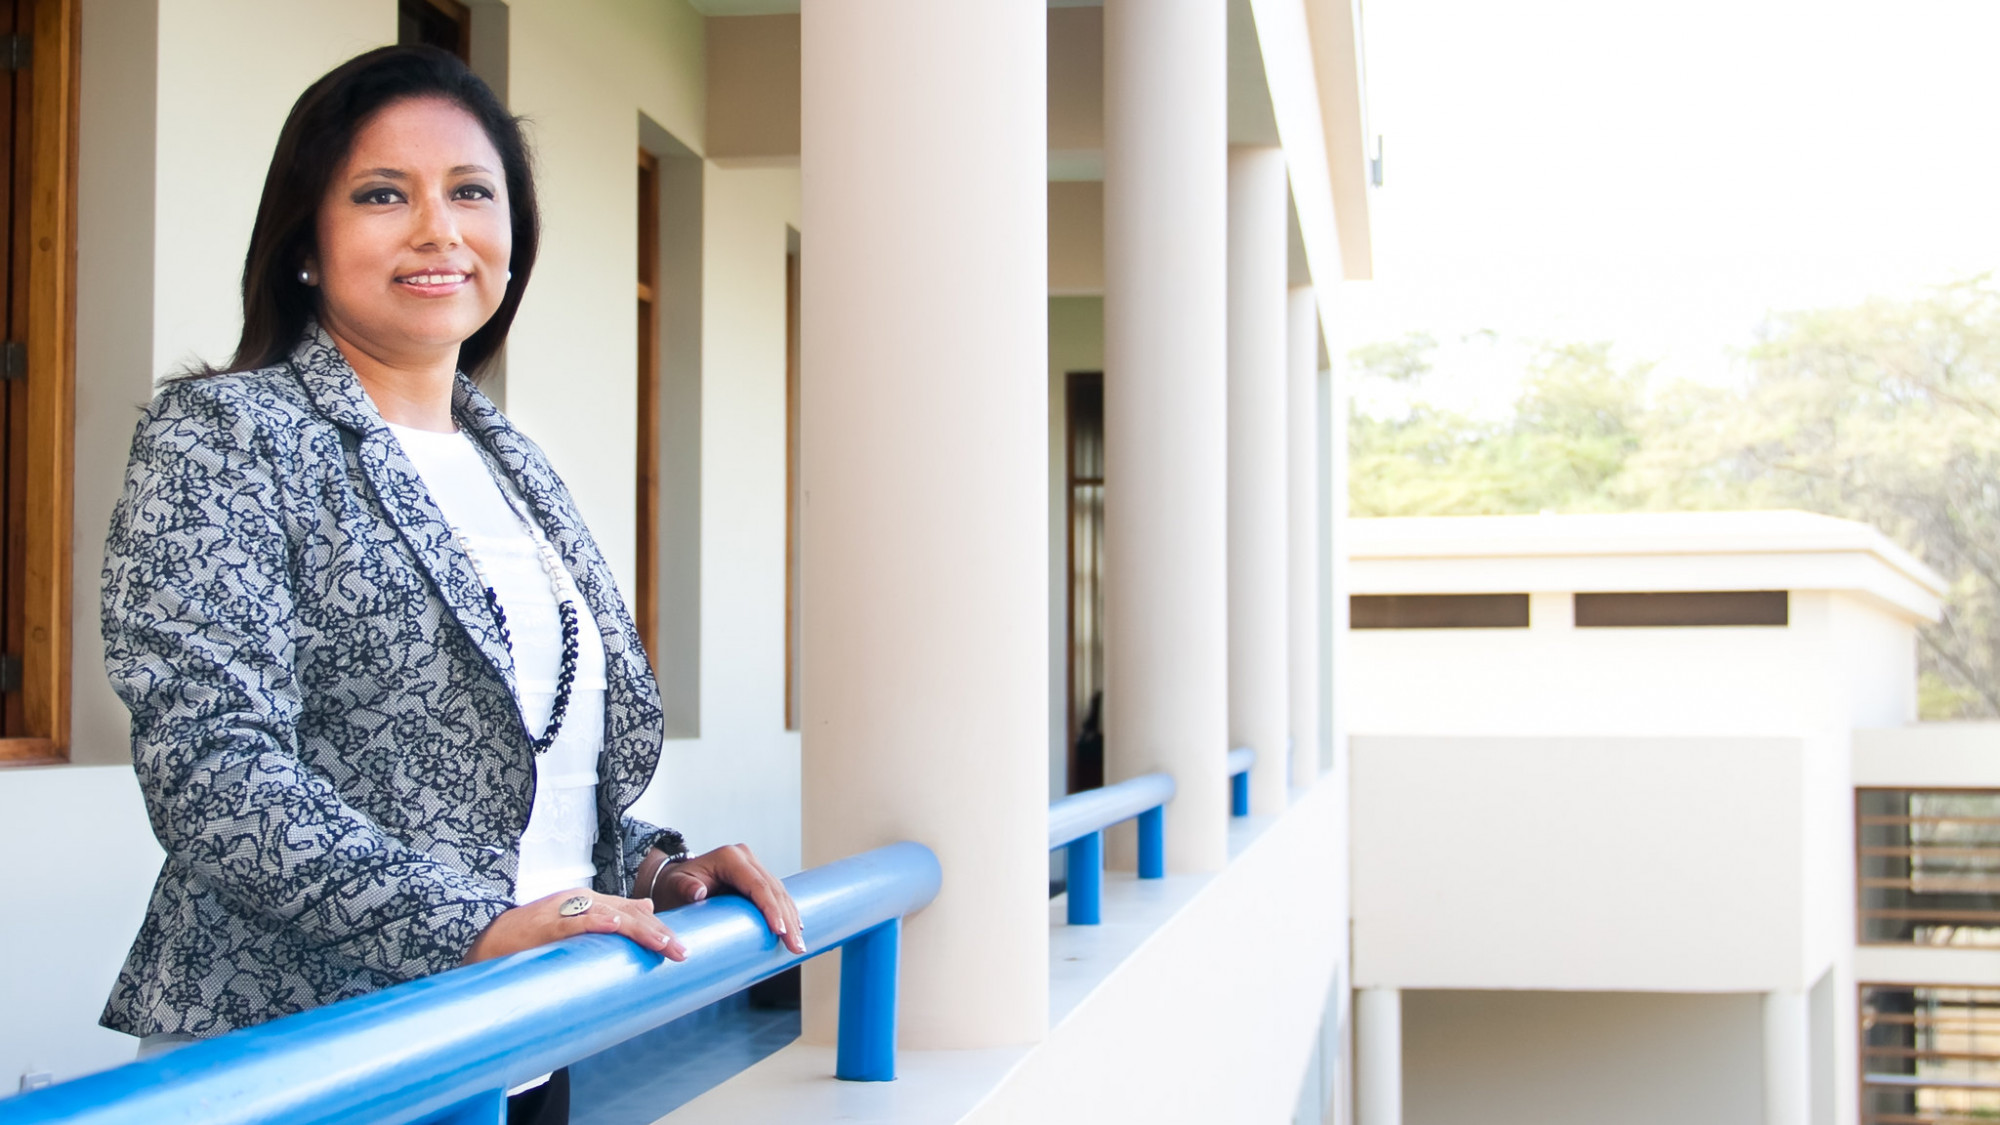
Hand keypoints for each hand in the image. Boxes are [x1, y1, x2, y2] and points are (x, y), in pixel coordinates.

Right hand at [463, 889, 686, 964]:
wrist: (488, 942)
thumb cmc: (530, 939)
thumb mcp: (574, 925)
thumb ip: (608, 916)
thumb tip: (646, 906)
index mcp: (589, 902)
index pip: (633, 912)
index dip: (658, 927)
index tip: (682, 946)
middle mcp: (581, 901)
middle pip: (629, 913)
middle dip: (658, 932)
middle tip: (682, 952)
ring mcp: (565, 910)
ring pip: (611, 915)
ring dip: (640, 930)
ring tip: (663, 945)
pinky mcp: (547, 923)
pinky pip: (576, 921)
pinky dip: (597, 922)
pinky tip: (617, 926)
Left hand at [645, 843, 805, 955]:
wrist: (672, 881)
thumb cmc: (672, 885)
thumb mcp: (674, 885)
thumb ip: (684, 887)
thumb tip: (698, 891)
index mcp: (730, 858)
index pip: (757, 885)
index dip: (771, 908)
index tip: (779, 931)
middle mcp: (745, 858)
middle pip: (773, 890)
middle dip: (787, 919)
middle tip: (795, 946)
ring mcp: (753, 867)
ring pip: (780, 892)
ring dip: (792, 918)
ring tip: (798, 944)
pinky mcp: (755, 878)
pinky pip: (776, 895)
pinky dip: (787, 912)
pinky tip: (796, 929)